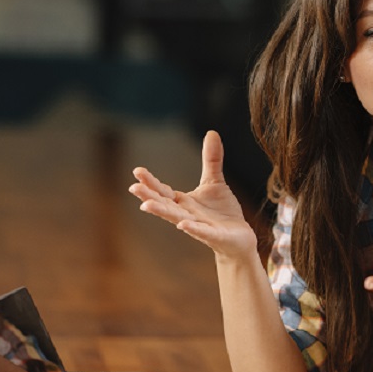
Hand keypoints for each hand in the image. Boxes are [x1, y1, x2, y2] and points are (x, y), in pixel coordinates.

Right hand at [128, 131, 257, 257]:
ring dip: (162, 212)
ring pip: (177, 219)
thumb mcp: (215, 182)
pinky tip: (183, 225)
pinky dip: (193, 229)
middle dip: (149, 197)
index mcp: (183, 202)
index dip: (150, 182)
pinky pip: (202, 233)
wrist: (239, 239)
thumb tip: (211, 132)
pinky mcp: (215, 236)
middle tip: (133, 188)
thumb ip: (211, 160)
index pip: (163, 191)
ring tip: (147, 206)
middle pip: (164, 205)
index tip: (137, 171)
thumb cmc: (222, 213)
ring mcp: (199, 227)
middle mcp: (186, 215)